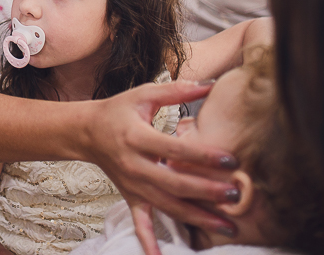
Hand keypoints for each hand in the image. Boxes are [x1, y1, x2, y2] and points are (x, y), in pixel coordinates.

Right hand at [84, 81, 239, 254]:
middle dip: (207, 192)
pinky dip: (149, 242)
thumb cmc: (118, 110)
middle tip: (236, 195)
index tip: (231, 161)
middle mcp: (134, 165)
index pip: (174, 150)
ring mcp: (133, 185)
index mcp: (137, 137)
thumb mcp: (143, 95)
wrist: (86, 131)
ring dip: (197, 218)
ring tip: (227, 227)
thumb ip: (177, 91)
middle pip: (174, 184)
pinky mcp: (131, 196)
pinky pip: (141, 222)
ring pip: (167, 206)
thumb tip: (211, 84)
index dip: (203, 156)